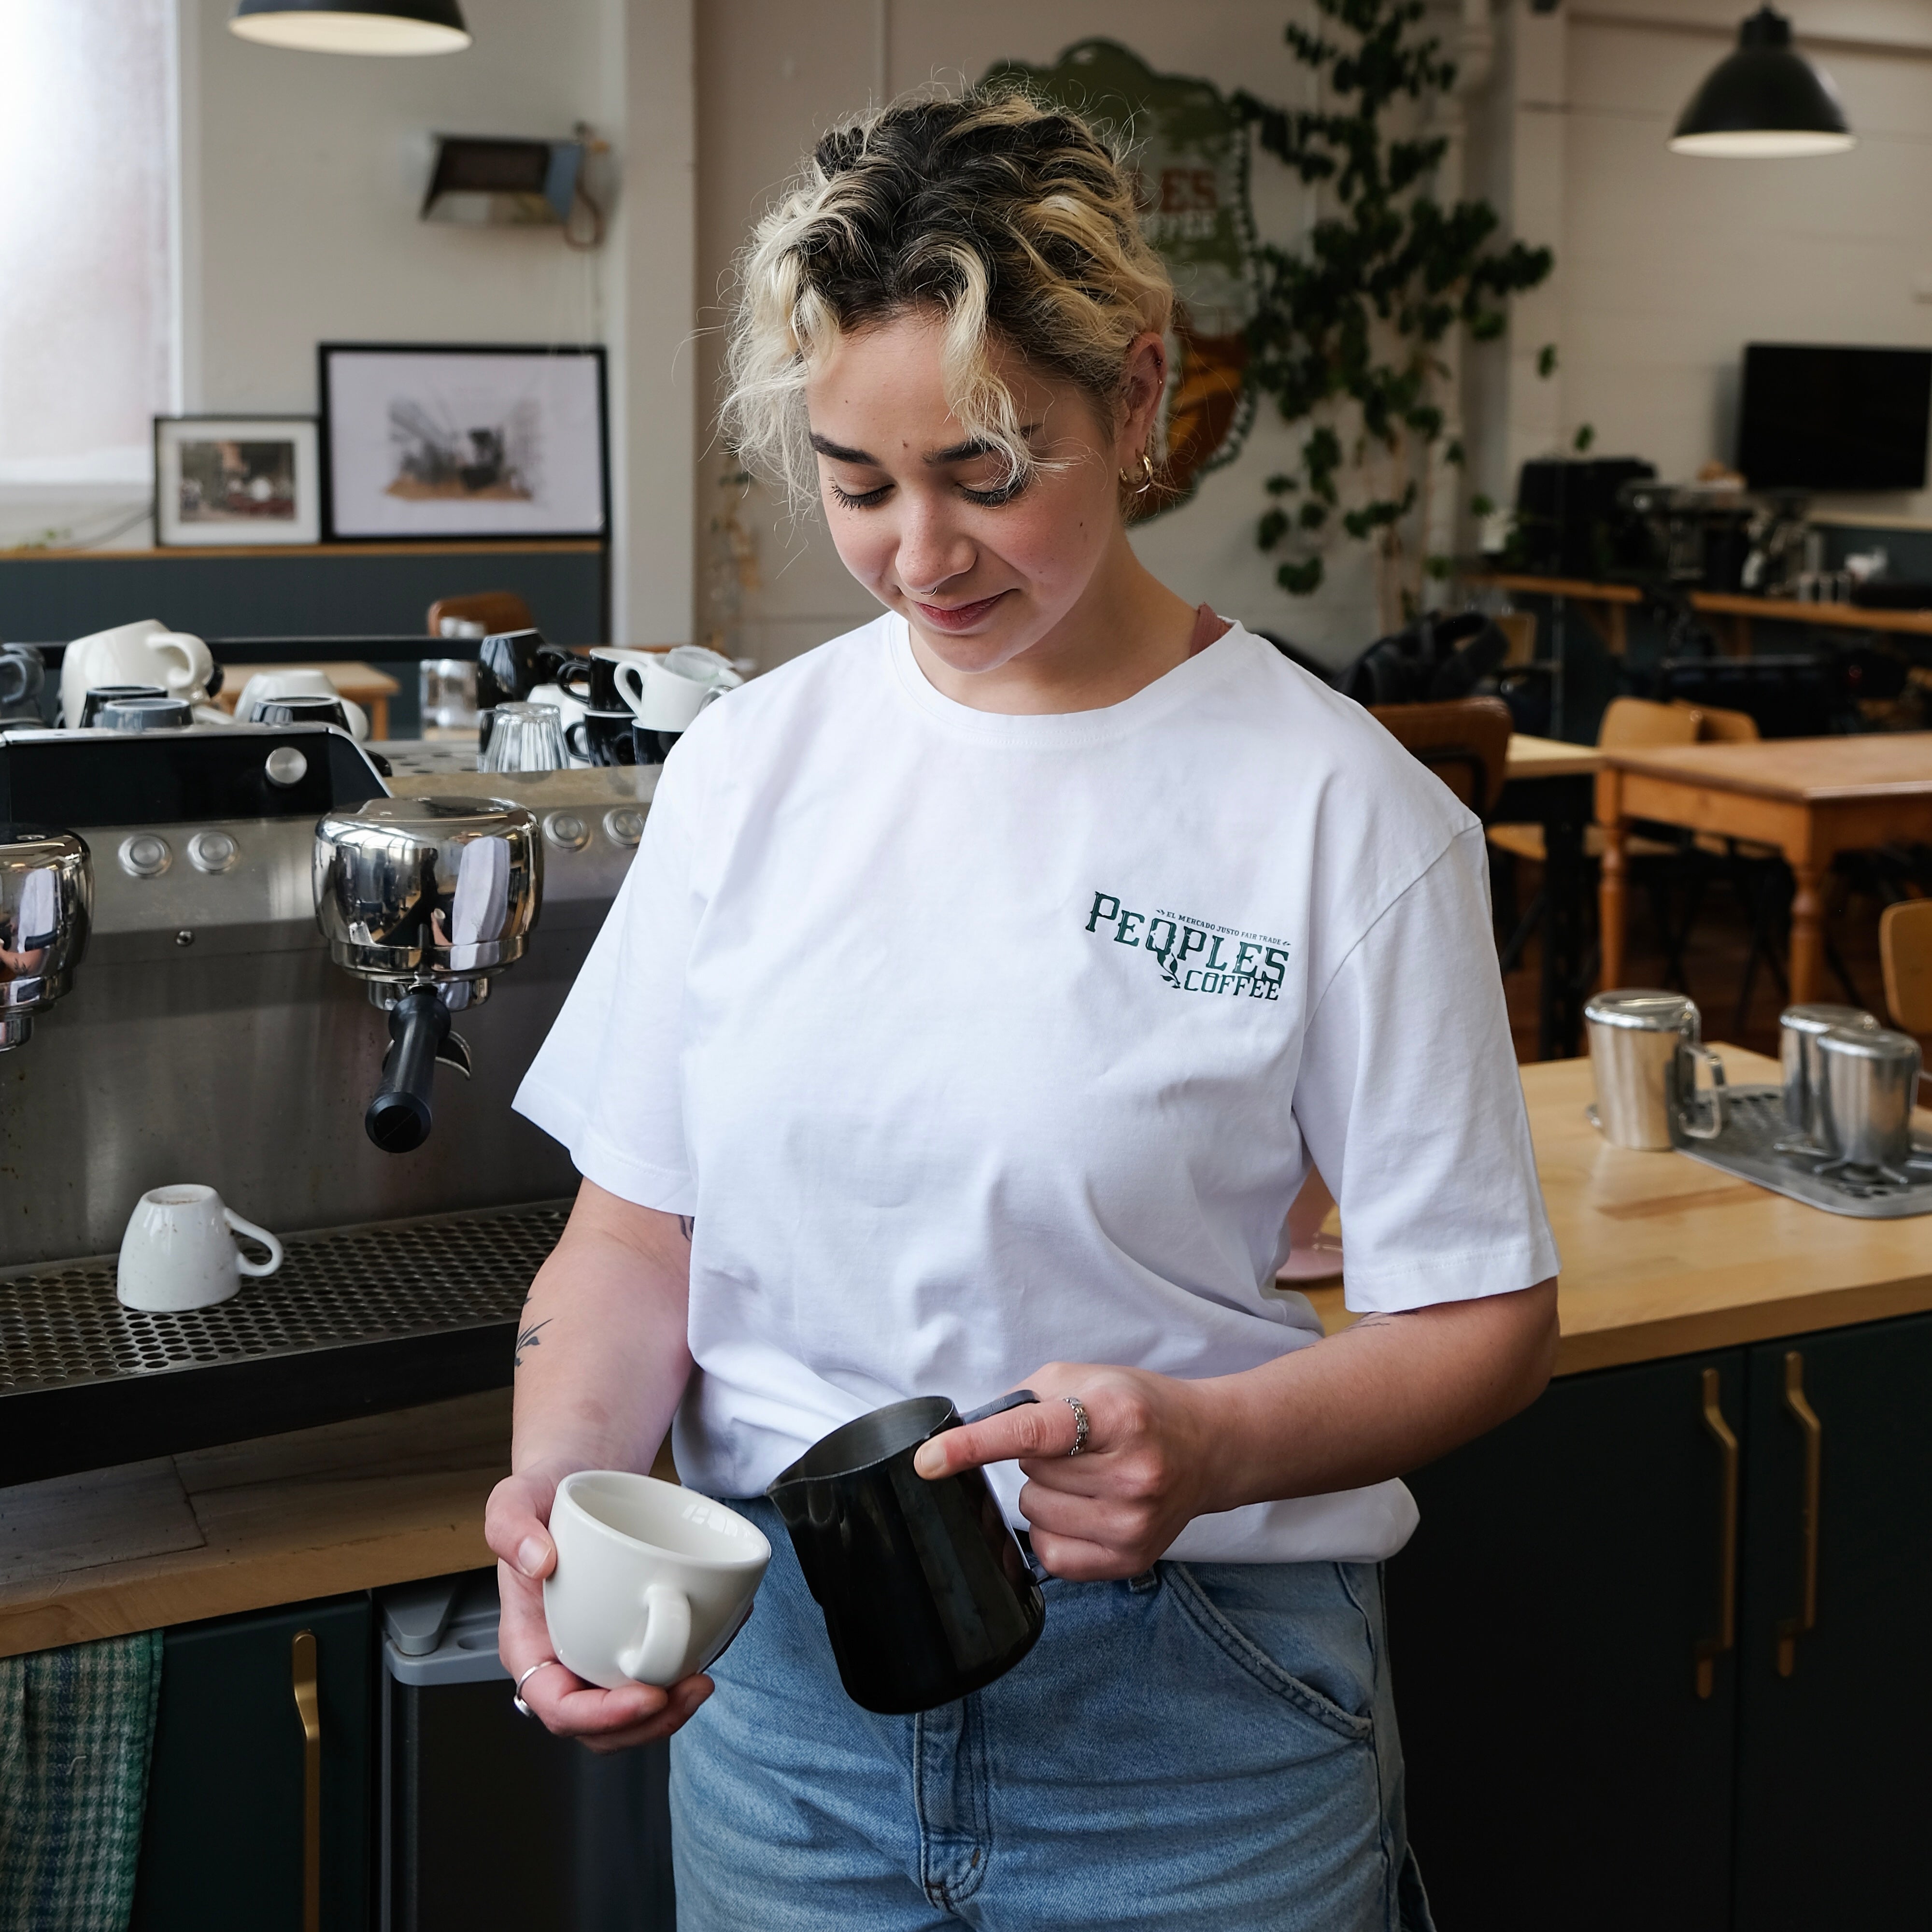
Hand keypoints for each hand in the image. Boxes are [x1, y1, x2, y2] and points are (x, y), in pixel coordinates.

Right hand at [485, 1466, 714, 1750]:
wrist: (577, 1480)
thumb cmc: (541, 1497)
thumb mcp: (513, 1500)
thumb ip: (510, 1528)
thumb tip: (538, 1561)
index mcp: (529, 1645)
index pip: (558, 1707)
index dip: (602, 1717)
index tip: (647, 1695)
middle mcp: (563, 1659)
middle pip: (601, 1726)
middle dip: (648, 1724)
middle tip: (691, 1688)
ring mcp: (598, 1652)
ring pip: (632, 1712)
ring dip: (671, 1711)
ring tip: (704, 1678)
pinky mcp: (630, 1635)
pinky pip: (657, 1671)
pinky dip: (687, 1668)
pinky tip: (717, 1640)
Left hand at [912, 1365, 1217, 1581]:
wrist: (1209, 1448)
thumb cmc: (1140, 1409)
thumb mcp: (1088, 1379)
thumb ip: (1026, 1400)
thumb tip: (966, 1436)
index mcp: (1116, 1417)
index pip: (1031, 1433)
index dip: (974, 1446)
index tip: (928, 1460)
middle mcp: (1131, 1474)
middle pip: (1029, 1474)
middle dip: (1039, 1458)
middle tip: (1082, 1447)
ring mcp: (1133, 1523)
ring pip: (1034, 1513)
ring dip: (1046, 1493)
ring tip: (1089, 1475)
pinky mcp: (1130, 1559)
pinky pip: (1051, 1554)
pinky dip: (1053, 1529)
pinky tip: (1084, 1508)